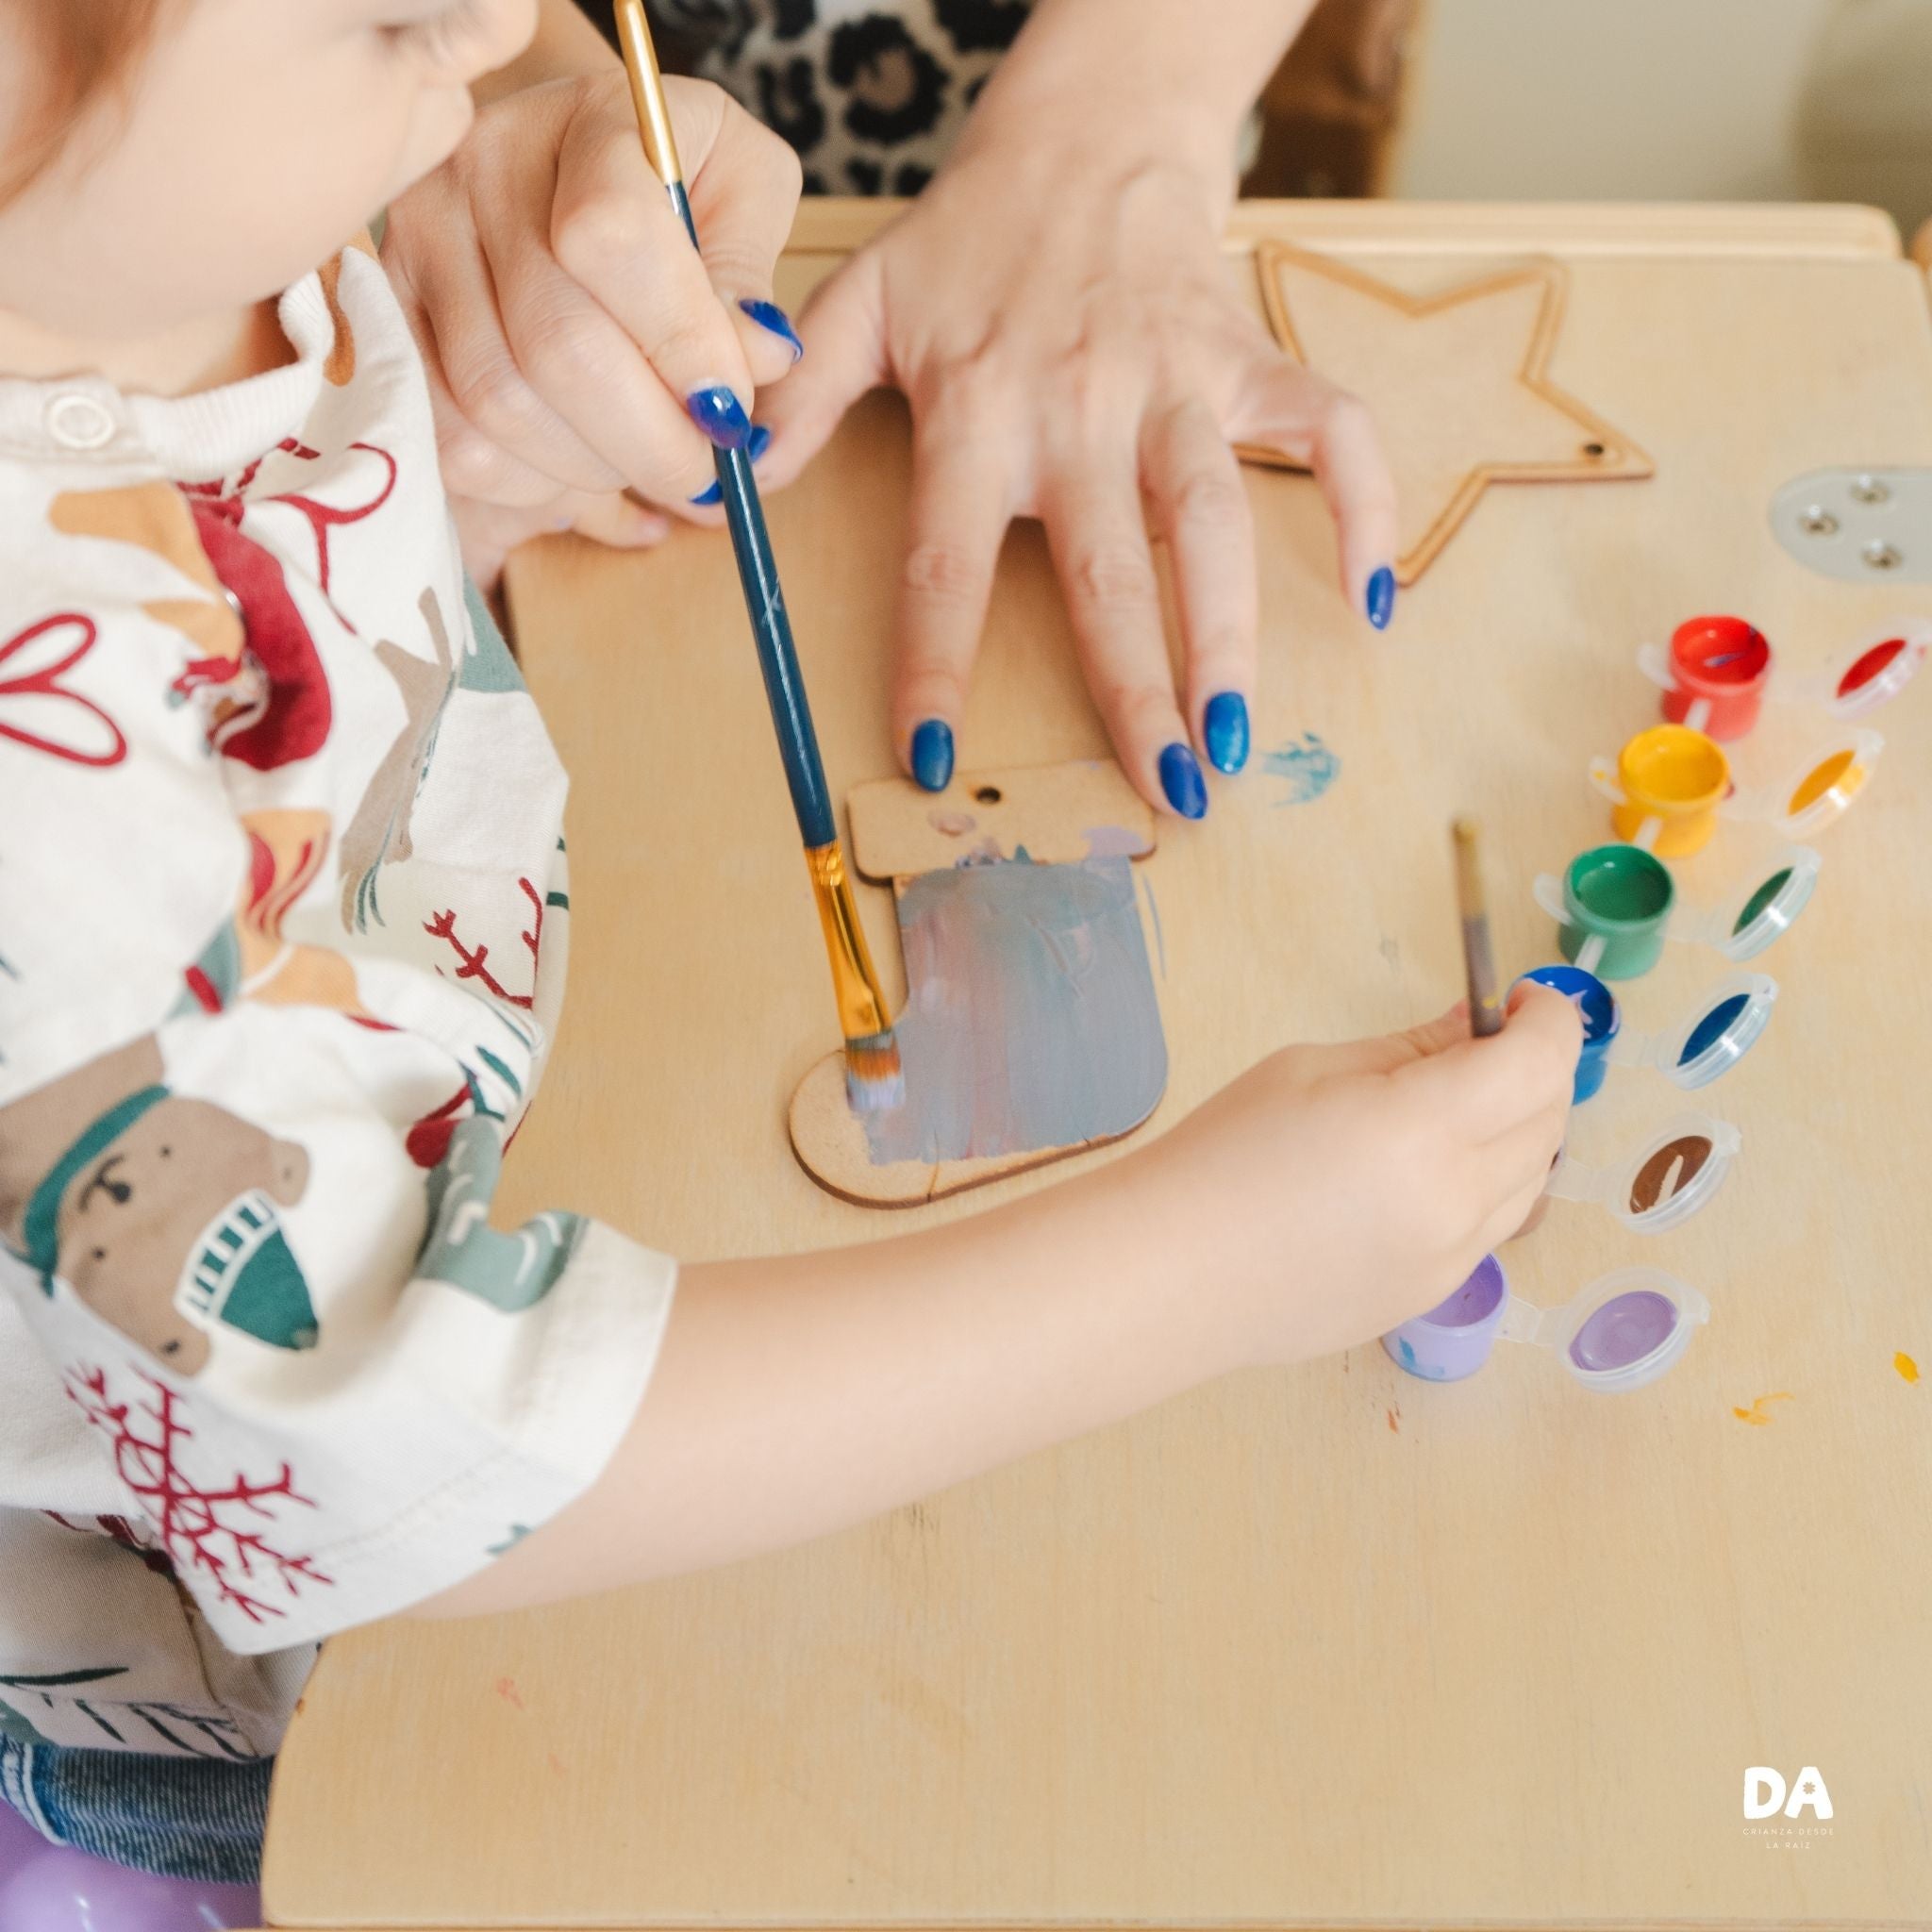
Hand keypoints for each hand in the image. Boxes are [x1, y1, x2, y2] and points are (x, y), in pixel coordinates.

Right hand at [381, 69, 804, 586]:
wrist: (571, 160)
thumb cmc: (675, 177)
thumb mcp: (745, 187)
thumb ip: (749, 269)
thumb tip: (756, 360)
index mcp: (590, 121)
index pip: (612, 239)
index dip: (681, 346)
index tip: (730, 410)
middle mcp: (484, 169)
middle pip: (556, 346)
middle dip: (649, 441)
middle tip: (703, 476)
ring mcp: (420, 241)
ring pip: (500, 405)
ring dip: (592, 468)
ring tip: (642, 462)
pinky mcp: (391, 313)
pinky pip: (451, 438)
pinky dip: (527, 482)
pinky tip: (578, 469)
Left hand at [753, 117, 1399, 817]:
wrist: (1087, 134)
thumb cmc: (971, 238)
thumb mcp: (862, 302)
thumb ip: (800, 398)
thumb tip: (728, 489)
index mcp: (977, 413)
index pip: (944, 565)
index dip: (936, 667)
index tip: (935, 761)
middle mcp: (1080, 409)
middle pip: (1108, 572)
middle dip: (1134, 691)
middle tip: (1161, 794)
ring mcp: (1176, 385)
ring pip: (1216, 522)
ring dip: (1232, 638)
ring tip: (1237, 741)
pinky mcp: (1249, 360)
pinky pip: (1331, 431)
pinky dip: (1367, 505)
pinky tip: (1375, 597)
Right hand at [1145, 983, 1580, 1367]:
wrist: (1174, 1273)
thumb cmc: (1223, 1155)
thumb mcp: (1312, 1069)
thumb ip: (1409, 1050)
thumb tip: (1472, 1031)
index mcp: (1420, 1129)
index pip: (1537, 1065)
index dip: (1550, 1021)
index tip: (1524, 999)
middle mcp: (1454, 1201)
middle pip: (1548, 1121)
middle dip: (1538, 1069)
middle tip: (1491, 1040)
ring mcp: (1451, 1258)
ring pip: (1534, 1181)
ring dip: (1521, 1129)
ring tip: (1460, 1104)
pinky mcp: (1432, 1295)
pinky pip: (1493, 1227)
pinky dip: (1489, 1183)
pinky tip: (1427, 1167)